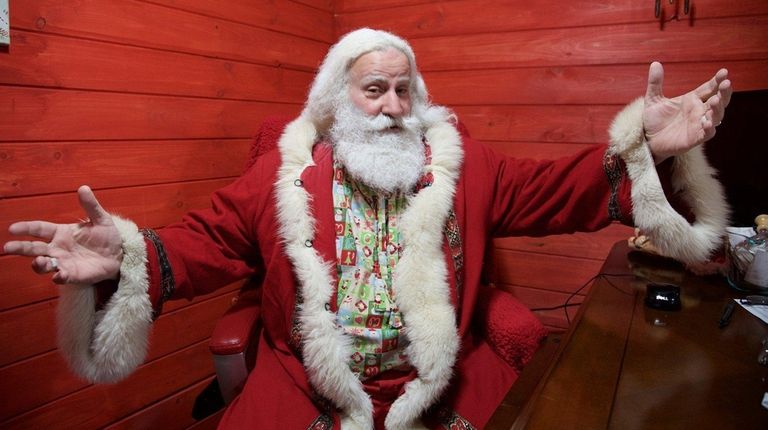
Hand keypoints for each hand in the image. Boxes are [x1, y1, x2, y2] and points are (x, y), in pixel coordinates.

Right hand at [4, 186, 122, 284]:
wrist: (119, 254)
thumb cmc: (106, 236)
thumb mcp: (101, 219)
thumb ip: (91, 206)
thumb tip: (83, 188)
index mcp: (61, 233)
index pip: (39, 229)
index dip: (26, 228)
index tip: (12, 228)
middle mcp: (58, 248)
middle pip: (34, 248)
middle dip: (20, 248)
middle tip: (8, 248)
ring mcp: (64, 262)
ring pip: (43, 265)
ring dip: (39, 264)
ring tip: (40, 261)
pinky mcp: (73, 275)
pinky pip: (61, 277)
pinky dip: (58, 277)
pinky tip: (59, 275)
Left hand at [642, 62, 731, 161]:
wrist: (648, 140)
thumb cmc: (654, 120)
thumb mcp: (653, 100)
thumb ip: (655, 83)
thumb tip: (655, 63)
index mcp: (692, 99)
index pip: (709, 88)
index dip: (717, 80)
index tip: (723, 72)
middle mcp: (699, 111)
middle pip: (718, 100)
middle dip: (724, 92)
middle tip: (726, 83)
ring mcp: (699, 124)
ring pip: (716, 116)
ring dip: (718, 108)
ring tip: (716, 100)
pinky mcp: (695, 138)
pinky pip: (707, 133)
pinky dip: (710, 128)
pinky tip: (708, 122)